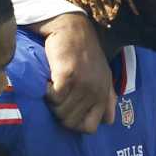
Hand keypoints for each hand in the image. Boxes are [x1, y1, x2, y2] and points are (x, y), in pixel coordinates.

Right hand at [39, 12, 114, 132]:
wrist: (71, 27)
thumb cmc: (84, 52)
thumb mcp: (103, 75)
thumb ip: (107, 98)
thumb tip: (108, 122)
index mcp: (104, 95)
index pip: (90, 127)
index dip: (75, 124)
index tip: (67, 111)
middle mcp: (96, 91)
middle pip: (70, 122)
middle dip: (59, 113)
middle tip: (55, 97)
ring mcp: (83, 84)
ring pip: (60, 112)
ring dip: (51, 103)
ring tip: (51, 87)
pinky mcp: (68, 75)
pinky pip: (53, 98)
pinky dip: (46, 93)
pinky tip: (47, 82)